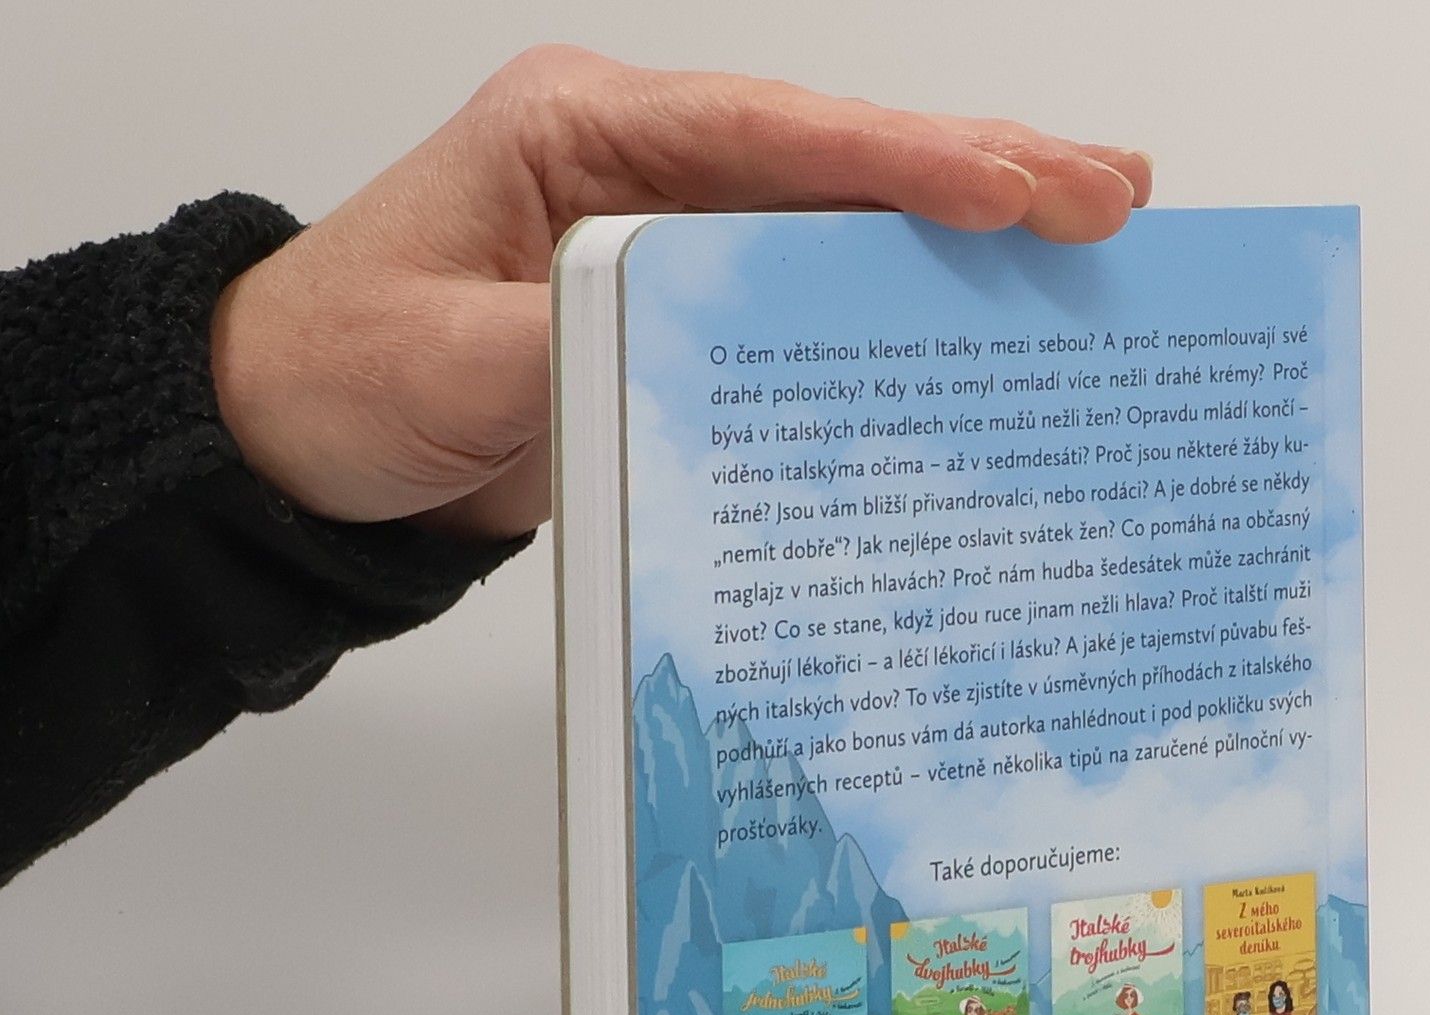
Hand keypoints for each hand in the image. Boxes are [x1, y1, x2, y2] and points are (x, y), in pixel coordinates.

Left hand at [211, 47, 1152, 540]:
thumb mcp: (445, 363)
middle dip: (978, 173)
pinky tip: (979, 320)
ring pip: (841, 226)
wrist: (298, 440)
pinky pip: (810, 303)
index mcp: (583, 134)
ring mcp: (674, 239)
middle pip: (835, 162)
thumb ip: (566, 342)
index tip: (1007, 187)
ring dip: (963, 238)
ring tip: (1086, 235)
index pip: (768, 136)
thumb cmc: (344, 372)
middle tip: (1107, 194)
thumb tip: (689, 337)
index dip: (897, 162)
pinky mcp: (685, 316)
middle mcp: (645, 170)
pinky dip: (898, 310)